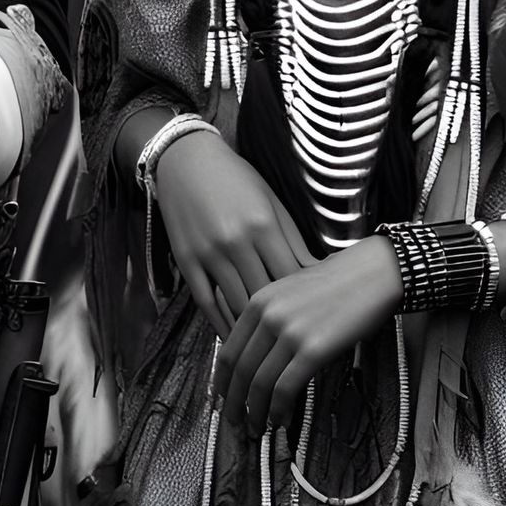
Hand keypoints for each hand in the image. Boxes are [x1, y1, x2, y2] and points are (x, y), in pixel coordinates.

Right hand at [154, 131, 313, 338]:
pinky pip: (206, 303)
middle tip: (297, 339)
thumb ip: (293, 239)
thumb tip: (319, 273)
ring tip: (270, 346)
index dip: (305, 299)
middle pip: (266, 296)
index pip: (291, 277)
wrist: (185, 159)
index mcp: (262, 225)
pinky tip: (235, 337)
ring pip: (237, 305)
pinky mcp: (186, 261)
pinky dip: (222, 325)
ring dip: (254, 328)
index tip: (316, 314)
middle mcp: (235, 242)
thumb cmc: (235, 178)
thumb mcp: (270, 200)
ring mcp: (208, 253)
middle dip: (283, 319)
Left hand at [212, 235, 403, 435]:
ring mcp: (289, 332)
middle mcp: (267, 315)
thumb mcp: (289, 293)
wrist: (370, 273)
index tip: (221, 398)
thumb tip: (257, 358)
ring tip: (256, 429)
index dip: (222, 380)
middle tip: (233, 422)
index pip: (228, 350)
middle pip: (239, 370)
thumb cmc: (336, 284)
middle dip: (233, 402)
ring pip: (259, 383)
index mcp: (258, 301)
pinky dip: (278, 410)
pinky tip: (280, 420)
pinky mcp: (313, 349)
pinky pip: (285, 388)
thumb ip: (269, 319)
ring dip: (255, 412)